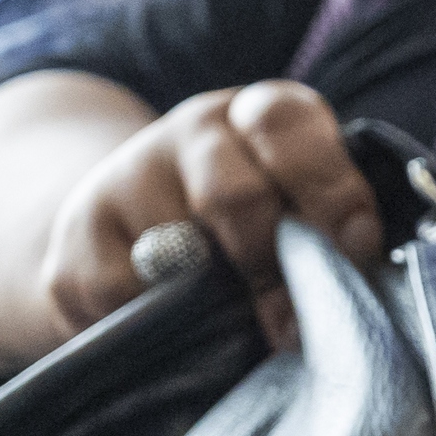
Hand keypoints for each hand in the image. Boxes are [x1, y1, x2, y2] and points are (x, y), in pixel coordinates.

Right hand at [44, 83, 383, 347]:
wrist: (139, 238)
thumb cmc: (258, 231)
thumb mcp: (301, 212)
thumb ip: (327, 231)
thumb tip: (348, 281)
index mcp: (260, 115)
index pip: (284, 121)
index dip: (329, 187)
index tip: (355, 249)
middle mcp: (193, 131)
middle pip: (234, 195)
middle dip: (270, 264)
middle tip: (290, 316)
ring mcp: (128, 175)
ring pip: (177, 251)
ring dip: (213, 298)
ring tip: (232, 316)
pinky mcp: (79, 234)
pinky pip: (124, 291)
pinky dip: (157, 321)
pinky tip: (172, 317)